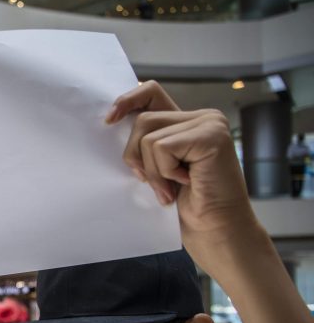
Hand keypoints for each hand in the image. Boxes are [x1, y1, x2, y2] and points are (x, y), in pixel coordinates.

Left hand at [108, 81, 256, 270]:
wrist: (214, 229)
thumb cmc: (187, 207)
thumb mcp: (157, 170)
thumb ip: (145, 146)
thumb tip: (111, 126)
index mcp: (187, 123)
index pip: (151, 93)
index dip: (127, 100)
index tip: (109, 120)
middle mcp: (202, 117)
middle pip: (142, 121)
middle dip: (137, 157)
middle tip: (155, 184)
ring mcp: (209, 123)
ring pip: (149, 136)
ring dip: (152, 170)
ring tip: (171, 188)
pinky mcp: (211, 135)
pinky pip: (161, 147)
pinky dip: (164, 172)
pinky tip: (186, 183)